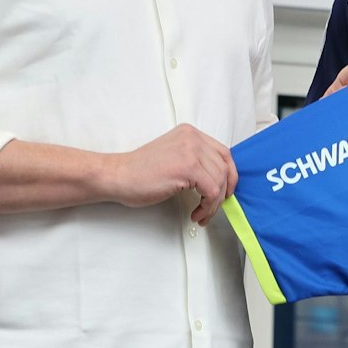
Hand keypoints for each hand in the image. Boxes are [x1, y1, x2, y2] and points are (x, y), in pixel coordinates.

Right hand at [106, 124, 236, 222]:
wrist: (118, 176)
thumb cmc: (140, 173)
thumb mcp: (174, 158)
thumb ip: (195, 161)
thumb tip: (218, 181)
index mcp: (190, 133)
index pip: (223, 153)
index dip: (229, 175)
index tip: (226, 192)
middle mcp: (193, 138)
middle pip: (225, 167)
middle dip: (223, 193)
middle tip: (212, 208)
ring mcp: (191, 150)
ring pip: (220, 181)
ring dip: (214, 204)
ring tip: (201, 214)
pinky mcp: (187, 167)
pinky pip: (211, 191)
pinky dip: (208, 206)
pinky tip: (196, 213)